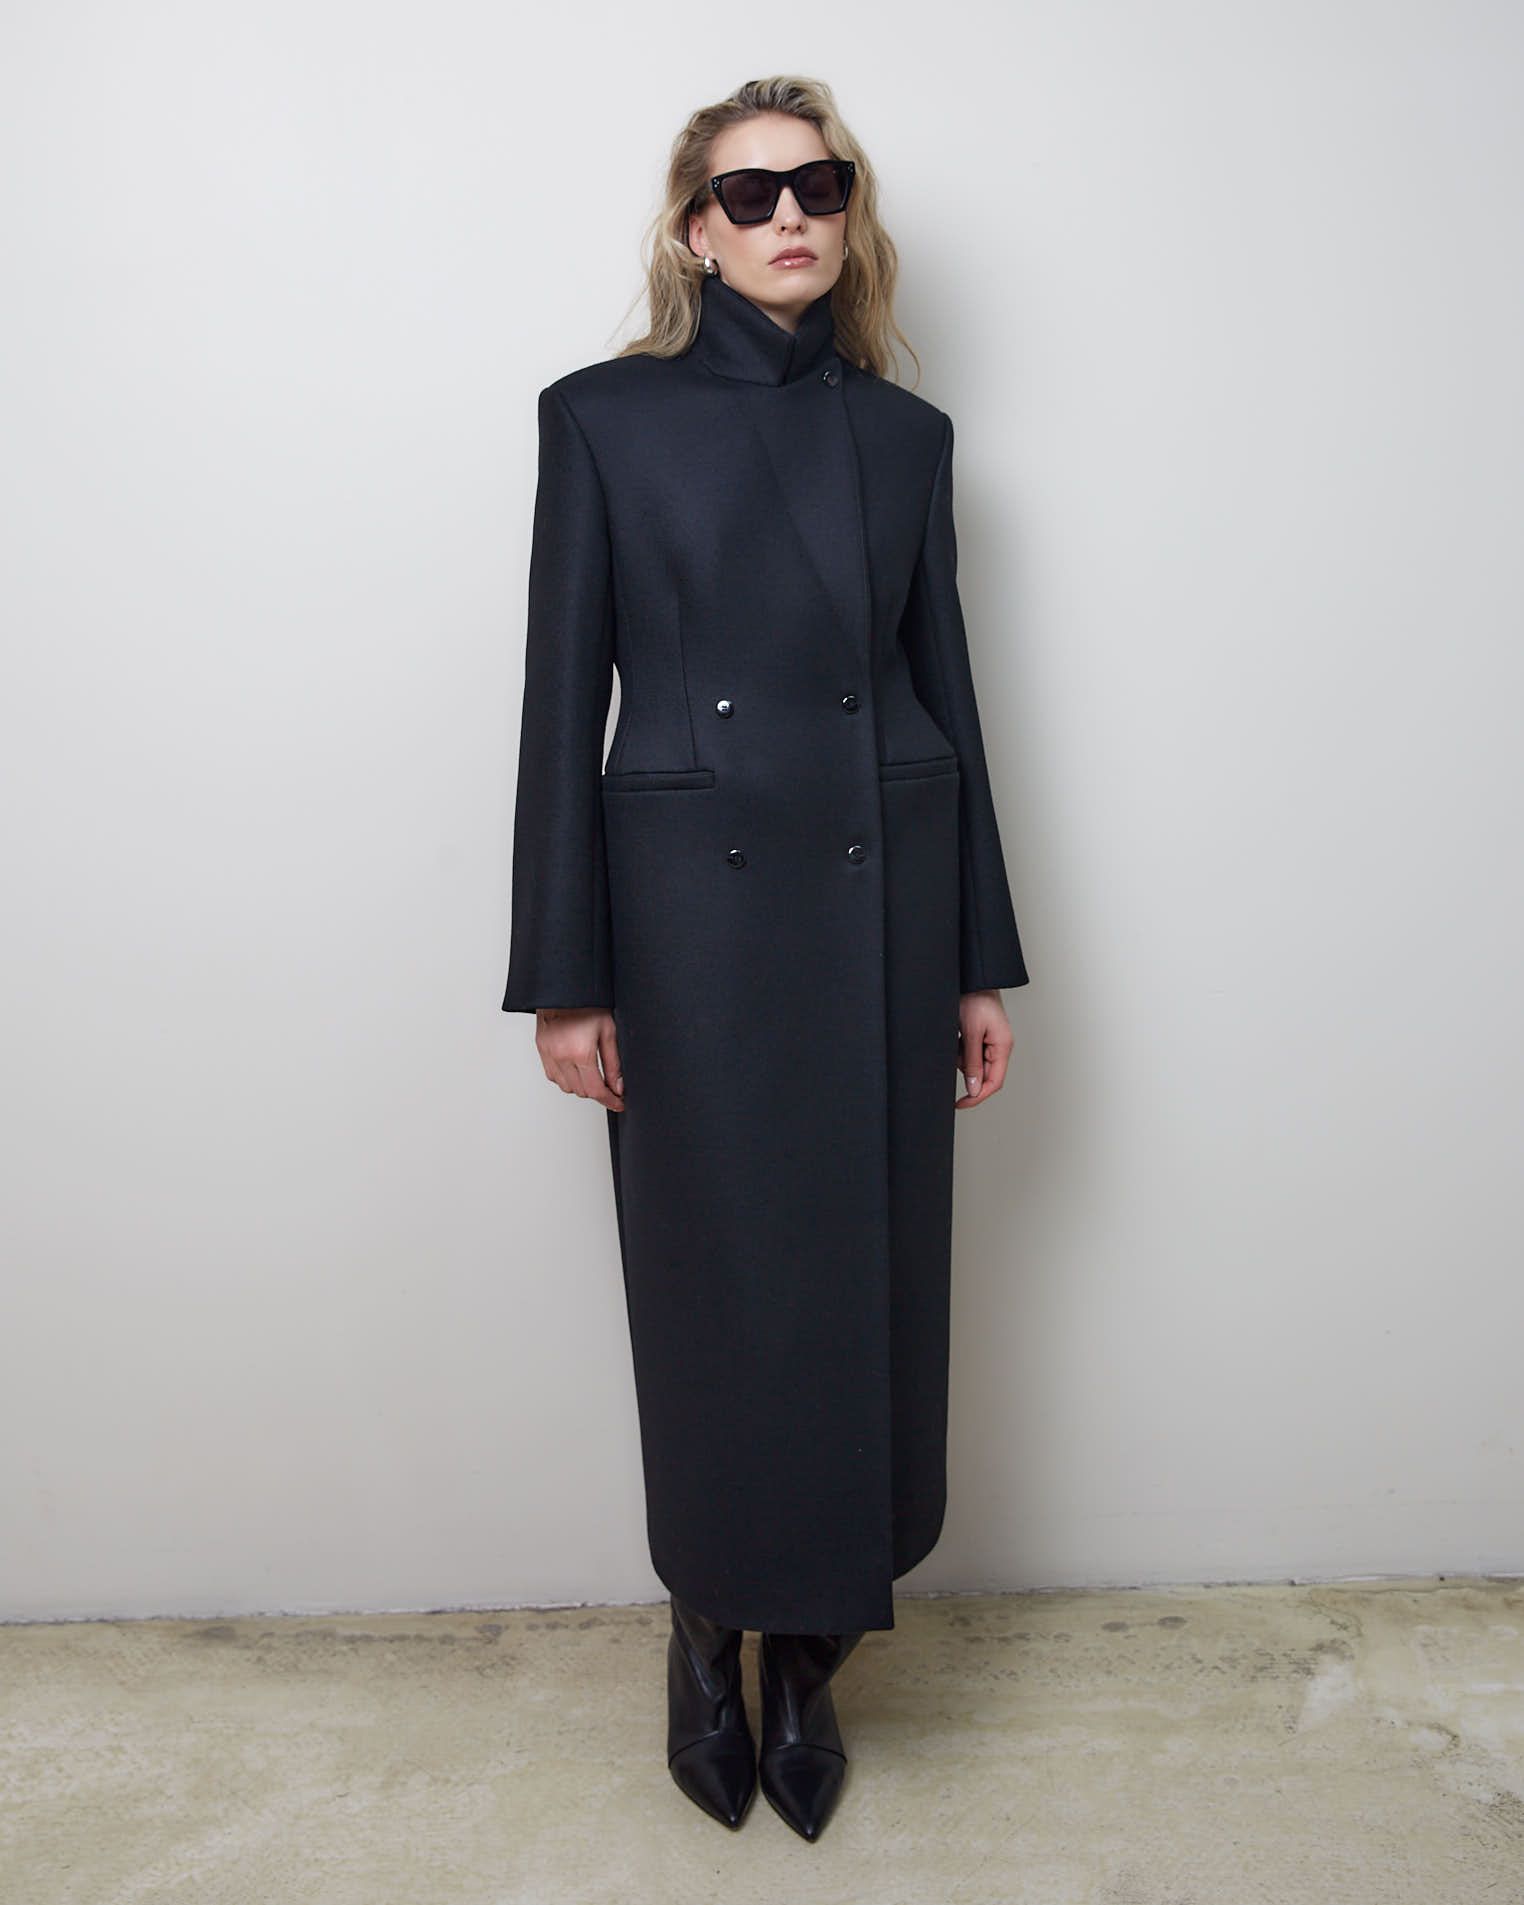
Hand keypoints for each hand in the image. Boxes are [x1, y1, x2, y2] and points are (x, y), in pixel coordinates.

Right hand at [534, 1007, 624, 1110]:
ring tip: (593, 1077)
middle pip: (581, 1092)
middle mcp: (561, 1056)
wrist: (564, 988)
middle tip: (610, 1088)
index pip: (596, 1090)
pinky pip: (553, 1076)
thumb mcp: (609, 1032)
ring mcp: (548, 1054)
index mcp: (580, 1052)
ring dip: (581, 1087)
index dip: (610, 1100)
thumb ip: (613, 1064)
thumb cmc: (587, 1004)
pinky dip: (566, 1079)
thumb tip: (618, 1086)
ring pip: (566, 1087)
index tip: (618, 1103)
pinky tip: (575, 1070)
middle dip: (597, 1093)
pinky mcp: (541, 1050)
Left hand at [955, 990, 1012, 1107]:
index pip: (994, 1082)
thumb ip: (972, 1062)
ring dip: (961, 1057)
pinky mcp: (982, 1036)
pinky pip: (970, 1052)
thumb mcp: (970, 1033)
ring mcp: (991, 1042)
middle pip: (984, 1074)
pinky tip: (958, 1032)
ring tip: (957, 1035)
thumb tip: (973, 1088)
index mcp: (1003, 1046)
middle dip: (966, 1069)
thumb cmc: (975, 999)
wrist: (973, 977)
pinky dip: (961, 1048)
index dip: (977, 1097)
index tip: (960, 1104)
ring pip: (974, 1064)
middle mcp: (1000, 1046)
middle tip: (955, 1054)